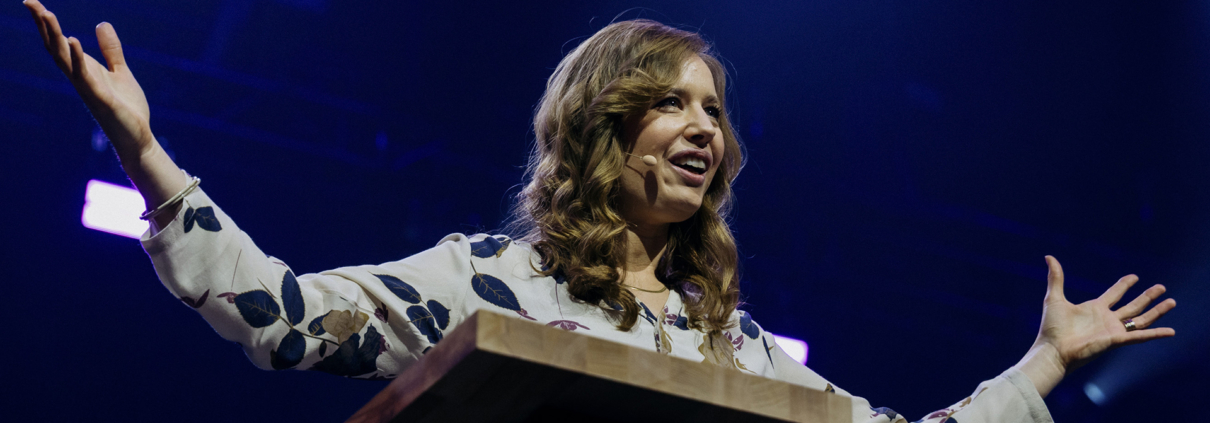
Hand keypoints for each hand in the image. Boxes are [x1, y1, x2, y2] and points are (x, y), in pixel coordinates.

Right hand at [25, 0, 186, 217]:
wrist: (138, 137)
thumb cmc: (127, 108)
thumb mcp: (120, 72)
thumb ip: (110, 50)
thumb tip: (101, 24)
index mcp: (83, 70)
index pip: (59, 43)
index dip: (46, 24)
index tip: (33, 2)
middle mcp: (79, 78)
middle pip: (55, 47)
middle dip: (43, 25)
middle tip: (30, 1)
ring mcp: (87, 88)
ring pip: (64, 59)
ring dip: (55, 37)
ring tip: (47, 13)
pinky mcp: (100, 98)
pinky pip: (85, 76)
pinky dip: (77, 58)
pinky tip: (73, 40)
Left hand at [1016, 255, 1175, 396]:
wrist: (1053, 349)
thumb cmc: (1052, 328)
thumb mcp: (1055, 298)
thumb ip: (1056, 278)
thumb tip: (1049, 257)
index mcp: (1095, 309)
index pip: (1114, 294)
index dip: (1124, 285)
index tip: (1134, 277)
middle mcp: (1107, 319)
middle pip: (1133, 306)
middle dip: (1148, 296)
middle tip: (1161, 287)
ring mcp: (1113, 330)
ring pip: (1141, 319)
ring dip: (1157, 311)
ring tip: (1172, 302)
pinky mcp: (1116, 340)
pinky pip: (1140, 336)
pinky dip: (1156, 334)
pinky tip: (1170, 331)